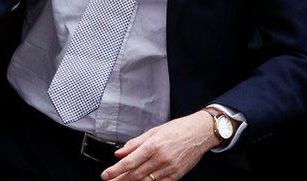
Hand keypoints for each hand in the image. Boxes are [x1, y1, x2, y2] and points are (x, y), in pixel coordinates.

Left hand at [101, 111, 218, 180]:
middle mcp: (160, 158)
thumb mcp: (154, 131)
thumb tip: (119, 152)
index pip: (129, 162)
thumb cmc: (179, 129)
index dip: (115, 170)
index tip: (106, 175)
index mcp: (153, 145)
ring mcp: (169, 169)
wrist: (200, 133)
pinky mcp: (176, 175)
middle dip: (120, 180)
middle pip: (135, 174)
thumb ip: (136, 143)